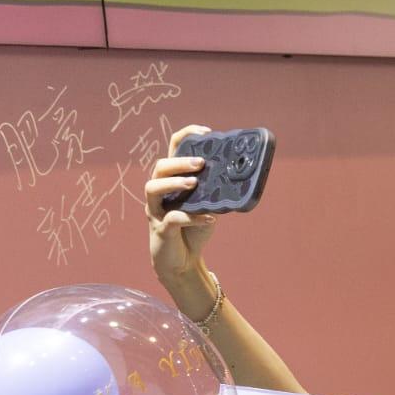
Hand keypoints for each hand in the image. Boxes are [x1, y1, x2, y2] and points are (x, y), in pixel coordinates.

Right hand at [144, 125, 218, 307]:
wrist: (183, 262)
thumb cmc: (194, 230)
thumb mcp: (209, 207)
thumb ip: (216, 192)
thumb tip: (241, 178)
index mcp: (172, 181)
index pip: (172, 149)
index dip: (186, 136)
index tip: (205, 131)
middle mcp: (159, 192)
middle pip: (160, 167)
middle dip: (180, 162)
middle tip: (201, 164)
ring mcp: (156, 210)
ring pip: (153, 188)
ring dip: (174, 183)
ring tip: (194, 184)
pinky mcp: (161, 229)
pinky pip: (172, 220)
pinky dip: (191, 218)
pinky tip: (208, 219)